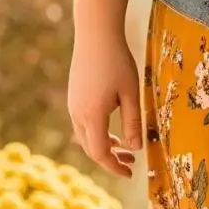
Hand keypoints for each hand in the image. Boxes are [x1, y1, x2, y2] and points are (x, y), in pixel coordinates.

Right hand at [67, 30, 143, 178]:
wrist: (95, 34)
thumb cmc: (117, 62)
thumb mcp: (131, 93)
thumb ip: (133, 123)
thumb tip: (135, 148)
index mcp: (92, 116)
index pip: (100, 153)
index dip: (114, 167)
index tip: (130, 173)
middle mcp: (77, 114)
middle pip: (91, 148)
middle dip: (110, 159)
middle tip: (131, 162)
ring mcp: (73, 105)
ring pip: (85, 137)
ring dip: (103, 146)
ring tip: (123, 147)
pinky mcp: (74, 97)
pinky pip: (82, 124)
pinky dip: (96, 134)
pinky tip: (111, 129)